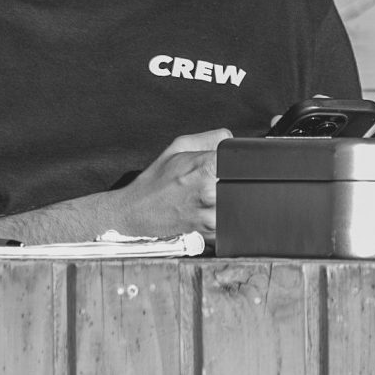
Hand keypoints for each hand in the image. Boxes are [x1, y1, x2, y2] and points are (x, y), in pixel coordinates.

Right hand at [111, 127, 230, 240]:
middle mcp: (211, 192)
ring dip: (227, 199)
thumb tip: (232, 139)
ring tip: (205, 199)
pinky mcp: (211, 235)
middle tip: (211, 182)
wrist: (133, 215)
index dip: (236, 161)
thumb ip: (210, 138)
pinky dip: (221, 217)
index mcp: (205, 167)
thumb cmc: (154, 182)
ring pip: (238, 203)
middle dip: (229, 179)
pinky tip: (203, 213)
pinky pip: (229, 223)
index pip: (241, 159)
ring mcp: (212, 216)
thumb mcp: (178, 148)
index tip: (228, 165)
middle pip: (241, 182)